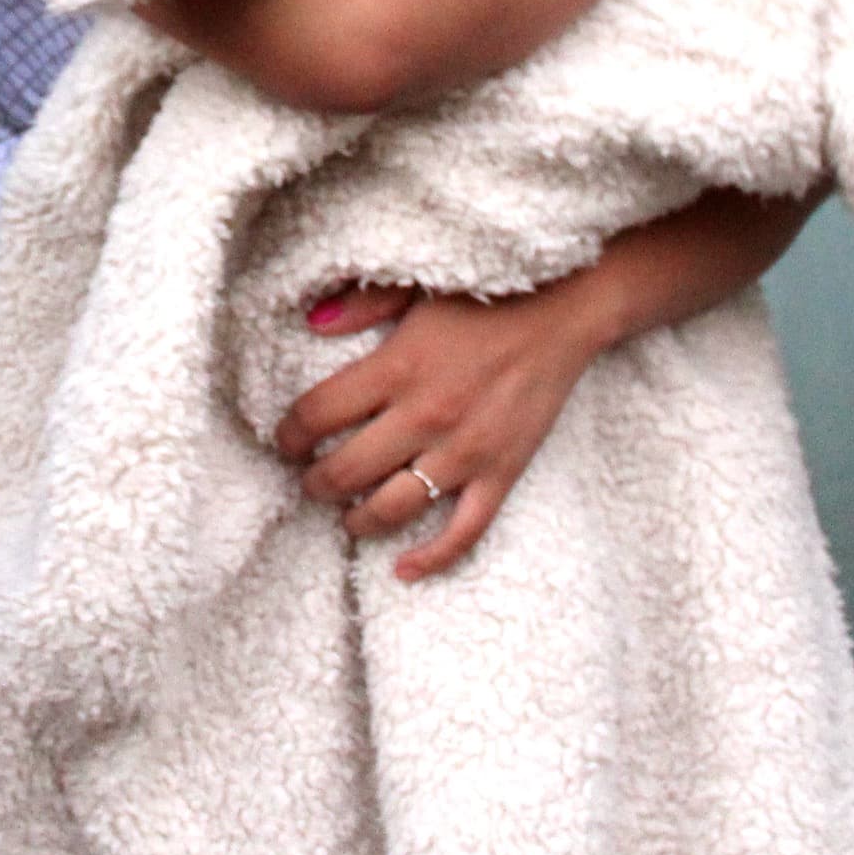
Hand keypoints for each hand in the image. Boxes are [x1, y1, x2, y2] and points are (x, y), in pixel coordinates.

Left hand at [268, 188, 814, 580]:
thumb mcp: (415, 286)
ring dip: (356, 519)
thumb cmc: (486, 293)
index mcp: (397, 367)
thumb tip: (310, 323)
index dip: (288, 433)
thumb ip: (361, 304)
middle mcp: (425, 416)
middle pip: (345, 470)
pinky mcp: (501, 473)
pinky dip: (430, 558)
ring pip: (392, 508)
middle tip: (308, 479)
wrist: (569, 307)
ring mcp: (465, 452)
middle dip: (314, 482)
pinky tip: (403, 568)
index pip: (317, 414)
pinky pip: (462, 532)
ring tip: (344, 513)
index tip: (284, 439)